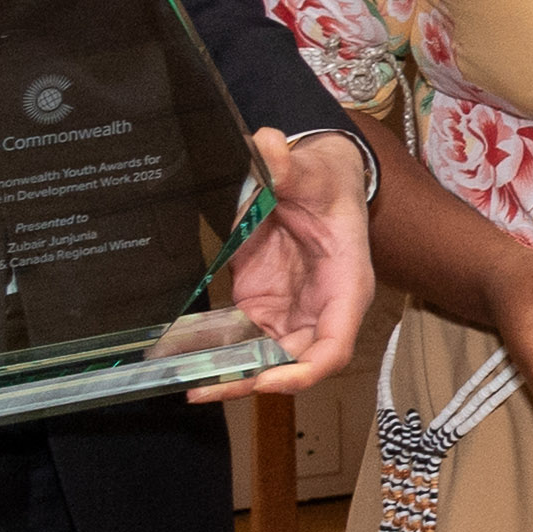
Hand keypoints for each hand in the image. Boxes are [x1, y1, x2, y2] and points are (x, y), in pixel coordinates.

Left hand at [200, 128, 376, 399]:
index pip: (335, 345)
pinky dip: (219, 353)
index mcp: (346, 285)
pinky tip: (187, 357)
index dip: (304, 371)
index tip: (266, 379)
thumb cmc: (325, 181)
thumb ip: (288, 164)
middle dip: (255, 381)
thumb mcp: (310, 169)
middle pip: (296, 364)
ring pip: (268, 360)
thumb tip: (267, 146)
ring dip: (233, 375)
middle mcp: (320, 309)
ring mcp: (290, 311)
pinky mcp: (262, 305)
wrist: (313, 179)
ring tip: (191, 382)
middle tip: (206, 385)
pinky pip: (243, 341)